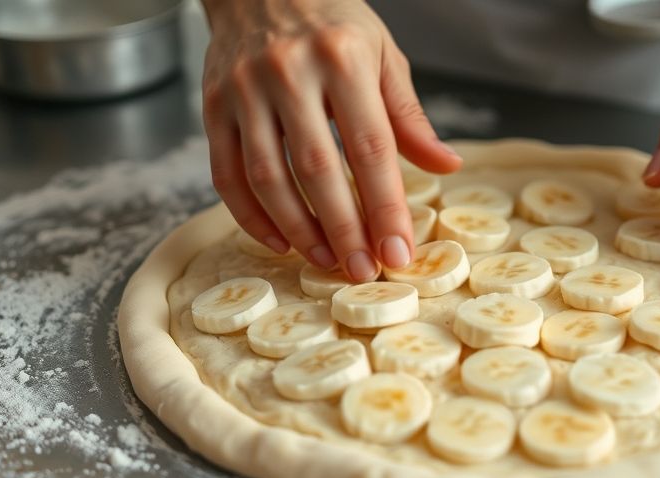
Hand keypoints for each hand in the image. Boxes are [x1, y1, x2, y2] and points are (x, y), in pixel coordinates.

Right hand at [200, 0, 461, 280]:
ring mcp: (243, 91)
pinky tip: (279, 240)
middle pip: (317, 170)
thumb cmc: (332, 22)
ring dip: (298, 230)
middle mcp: (288, 73)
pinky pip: (226, 174)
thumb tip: (447, 166)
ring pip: (268, 177)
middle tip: (363, 270)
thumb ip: (408, 115)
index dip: (385, 206)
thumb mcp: (382, 55)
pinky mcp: (212, 106)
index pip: (370, 148)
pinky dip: (250, 216)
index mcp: (342, 60)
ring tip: (326, 261)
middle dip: (344, 230)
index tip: (399, 251)